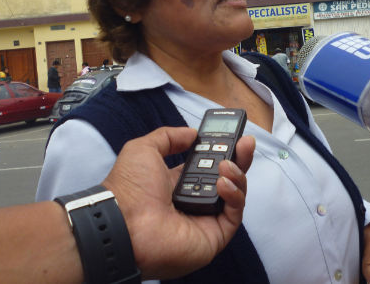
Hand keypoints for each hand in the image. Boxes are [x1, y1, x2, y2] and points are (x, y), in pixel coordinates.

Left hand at [102, 126, 254, 279]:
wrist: (124, 224)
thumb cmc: (128, 188)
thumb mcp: (144, 149)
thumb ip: (168, 137)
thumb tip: (192, 133)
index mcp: (177, 183)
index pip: (208, 165)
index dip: (221, 149)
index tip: (232, 136)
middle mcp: (194, 200)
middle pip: (226, 177)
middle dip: (238, 158)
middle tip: (245, 142)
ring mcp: (205, 218)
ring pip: (234, 194)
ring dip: (237, 174)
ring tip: (226, 164)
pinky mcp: (215, 235)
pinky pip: (234, 214)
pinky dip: (235, 195)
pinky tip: (224, 183)